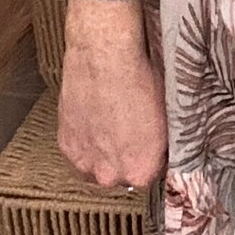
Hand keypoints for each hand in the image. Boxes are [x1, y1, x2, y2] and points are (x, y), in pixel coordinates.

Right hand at [57, 3, 167, 190]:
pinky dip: (85, 143)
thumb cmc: (140, 80)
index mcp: (141, 171)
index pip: (150, 177)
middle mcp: (110, 175)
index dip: (151, 159)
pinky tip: (95, 123)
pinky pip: (79, 155)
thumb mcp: (167, 119)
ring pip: (97, 169)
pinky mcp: (66, 146)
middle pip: (121, 176)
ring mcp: (85, 163)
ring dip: (103, 155)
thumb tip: (164, 154)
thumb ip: (163, 148)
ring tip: (110, 128)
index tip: (150, 146)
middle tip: (129, 133)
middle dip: (126, 159)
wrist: (105, 57)